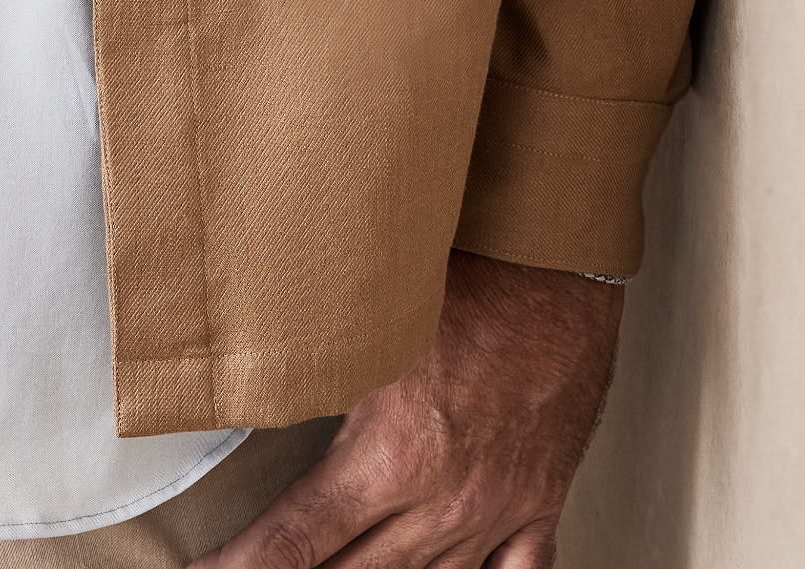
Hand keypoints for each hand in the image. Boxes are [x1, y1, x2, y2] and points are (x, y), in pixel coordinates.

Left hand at [193, 251, 622, 567]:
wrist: (557, 266)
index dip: (247, 566)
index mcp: (391, 457)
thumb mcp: (367, 318)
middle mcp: (443, 502)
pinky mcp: (539, 503)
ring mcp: (496, 511)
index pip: (298, 539)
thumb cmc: (466, 271)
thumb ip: (313, 362)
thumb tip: (250, 364)